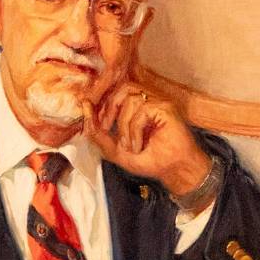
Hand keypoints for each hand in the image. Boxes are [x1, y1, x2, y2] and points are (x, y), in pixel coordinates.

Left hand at [80, 82, 211, 194]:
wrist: (174, 171)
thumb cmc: (152, 161)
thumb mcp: (117, 151)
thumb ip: (99, 135)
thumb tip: (85, 112)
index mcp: (138, 108)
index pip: (115, 93)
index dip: (102, 104)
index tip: (94, 122)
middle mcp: (149, 101)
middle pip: (122, 88)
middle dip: (109, 108)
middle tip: (106, 129)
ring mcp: (159, 103)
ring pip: (130, 100)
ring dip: (124, 126)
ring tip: (129, 145)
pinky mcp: (167, 108)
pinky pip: (142, 111)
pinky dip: (135, 130)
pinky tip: (139, 145)